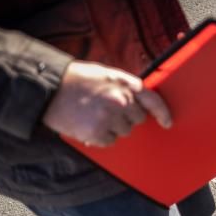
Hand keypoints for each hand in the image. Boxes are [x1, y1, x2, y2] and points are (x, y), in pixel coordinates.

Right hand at [42, 61, 171, 146]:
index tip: (167, 123)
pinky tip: (87, 124)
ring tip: (93, 114)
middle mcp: (121, 101)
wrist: (48, 88)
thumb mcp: (105, 75)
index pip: (153, 100)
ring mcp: (110, 118)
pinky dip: (100, 136)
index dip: (162, 113)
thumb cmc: (76, 80)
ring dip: (112, 127)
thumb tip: (138, 103)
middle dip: (126, 117)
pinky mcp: (98, 133)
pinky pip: (109, 141)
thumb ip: (124, 87)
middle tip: (106, 109)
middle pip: (137, 119)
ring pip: (124, 131)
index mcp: (125, 84)